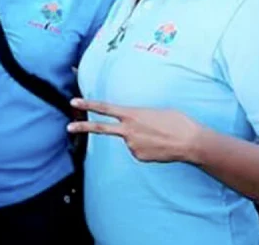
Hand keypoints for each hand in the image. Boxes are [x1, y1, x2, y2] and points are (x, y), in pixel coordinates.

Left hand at [67, 98, 203, 162]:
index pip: (105, 108)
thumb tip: (133, 124)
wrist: (191, 142)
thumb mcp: (155, 111)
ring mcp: (132, 145)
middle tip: (68, 127)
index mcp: (132, 114)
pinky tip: (159, 146)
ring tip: (158, 137)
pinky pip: (138, 150)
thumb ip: (138, 116)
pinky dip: (146, 148)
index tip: (74, 101)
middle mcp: (128, 130)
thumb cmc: (177, 122)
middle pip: (100, 128)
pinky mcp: (138, 157)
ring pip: (129, 140)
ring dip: (140, 138)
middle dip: (82, 127)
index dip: (88, 104)